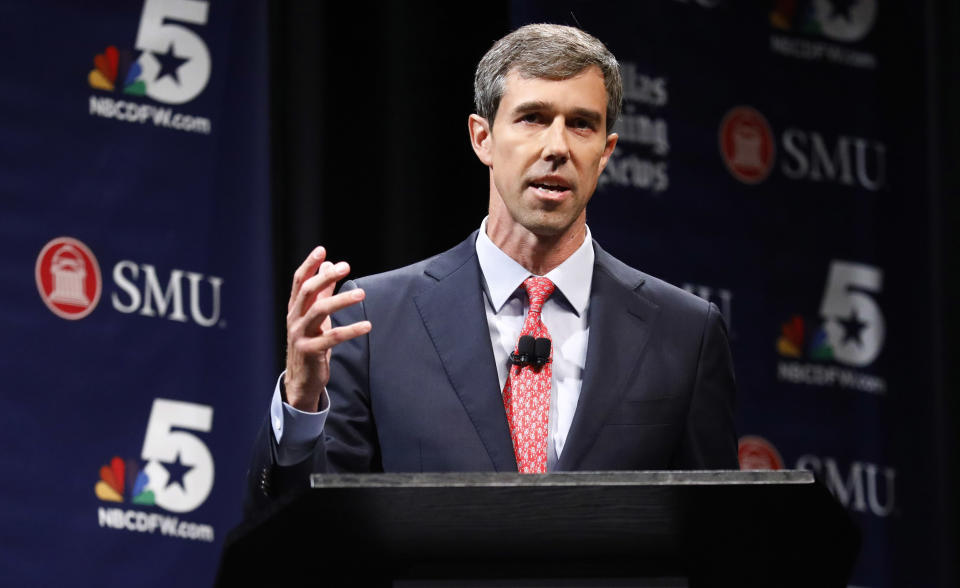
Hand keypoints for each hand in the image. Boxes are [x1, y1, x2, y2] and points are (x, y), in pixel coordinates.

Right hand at [284, 246, 371, 411]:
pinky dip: (351, 330)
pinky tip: (367, 325)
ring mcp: (300, 335)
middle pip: (308, 292)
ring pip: (319, 311)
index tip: (322, 250)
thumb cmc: (310, 343)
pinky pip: (333, 338)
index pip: (299, 282)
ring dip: (341, 300)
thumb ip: (323, 292)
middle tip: (346, 267)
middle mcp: (294, 319)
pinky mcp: (311, 351)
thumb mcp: (316, 317)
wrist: (301, 379)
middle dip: (326, 277)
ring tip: (362, 293)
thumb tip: (329, 265)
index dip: (309, 265)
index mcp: (295, 309)